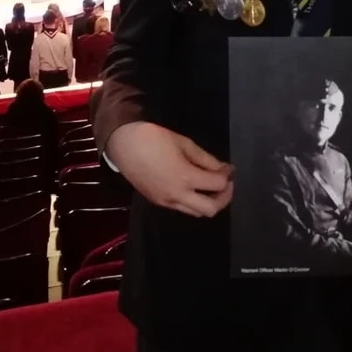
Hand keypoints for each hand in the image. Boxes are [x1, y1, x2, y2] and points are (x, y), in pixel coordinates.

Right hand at [106, 121, 233, 217]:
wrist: (122, 144)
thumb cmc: (153, 138)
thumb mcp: (184, 143)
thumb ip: (205, 159)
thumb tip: (223, 169)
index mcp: (185, 178)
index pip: (218, 185)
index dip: (227, 176)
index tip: (229, 168)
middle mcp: (177, 196)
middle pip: (210, 210)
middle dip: (224, 198)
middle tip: (225, 183)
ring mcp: (166, 202)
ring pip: (196, 213)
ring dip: (208, 203)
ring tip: (210, 187)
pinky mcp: (157, 202)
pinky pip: (182, 208)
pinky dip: (193, 202)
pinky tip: (193, 187)